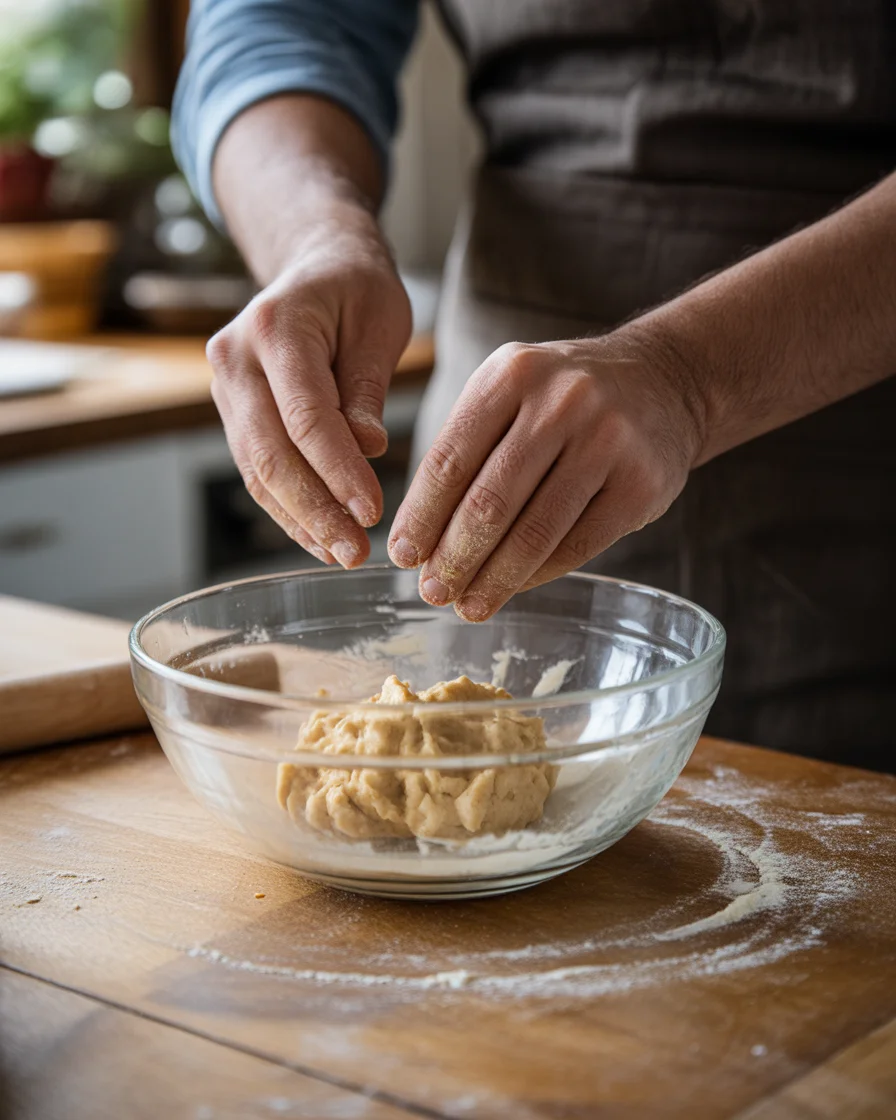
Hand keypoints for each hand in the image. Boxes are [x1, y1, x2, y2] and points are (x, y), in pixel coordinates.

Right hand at [207, 205, 411, 566]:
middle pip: (271, 453)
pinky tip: (319, 537)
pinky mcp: (233, 411)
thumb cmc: (356, 288)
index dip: (338, 471)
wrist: (314, 262)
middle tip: (356, 552)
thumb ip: (368, 388)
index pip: (306, 417)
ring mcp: (226, 386)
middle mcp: (235, 358)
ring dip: (300, 519)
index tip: (372, 512)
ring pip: (258, 470)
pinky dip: (288, 507)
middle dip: (316, 510)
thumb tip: (367, 449)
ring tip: (341, 554)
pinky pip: (257, 469)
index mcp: (275, 327)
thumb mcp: (380, 323)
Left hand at [388, 329, 706, 619]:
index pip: (451, 460)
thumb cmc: (564, 398)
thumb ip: (467, 450)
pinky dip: (538, 574)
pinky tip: (514, 588)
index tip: (402, 556)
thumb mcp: (511, 393)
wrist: (663, 381)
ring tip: (468, 606)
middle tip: (432, 592)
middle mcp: (561, 402)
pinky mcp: (641, 484)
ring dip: (494, 579)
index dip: (421, 516)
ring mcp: (607, 442)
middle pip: (490, 501)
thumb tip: (420, 540)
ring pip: (535, 531)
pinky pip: (577, 544)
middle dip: (454, 557)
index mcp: (512, 374)